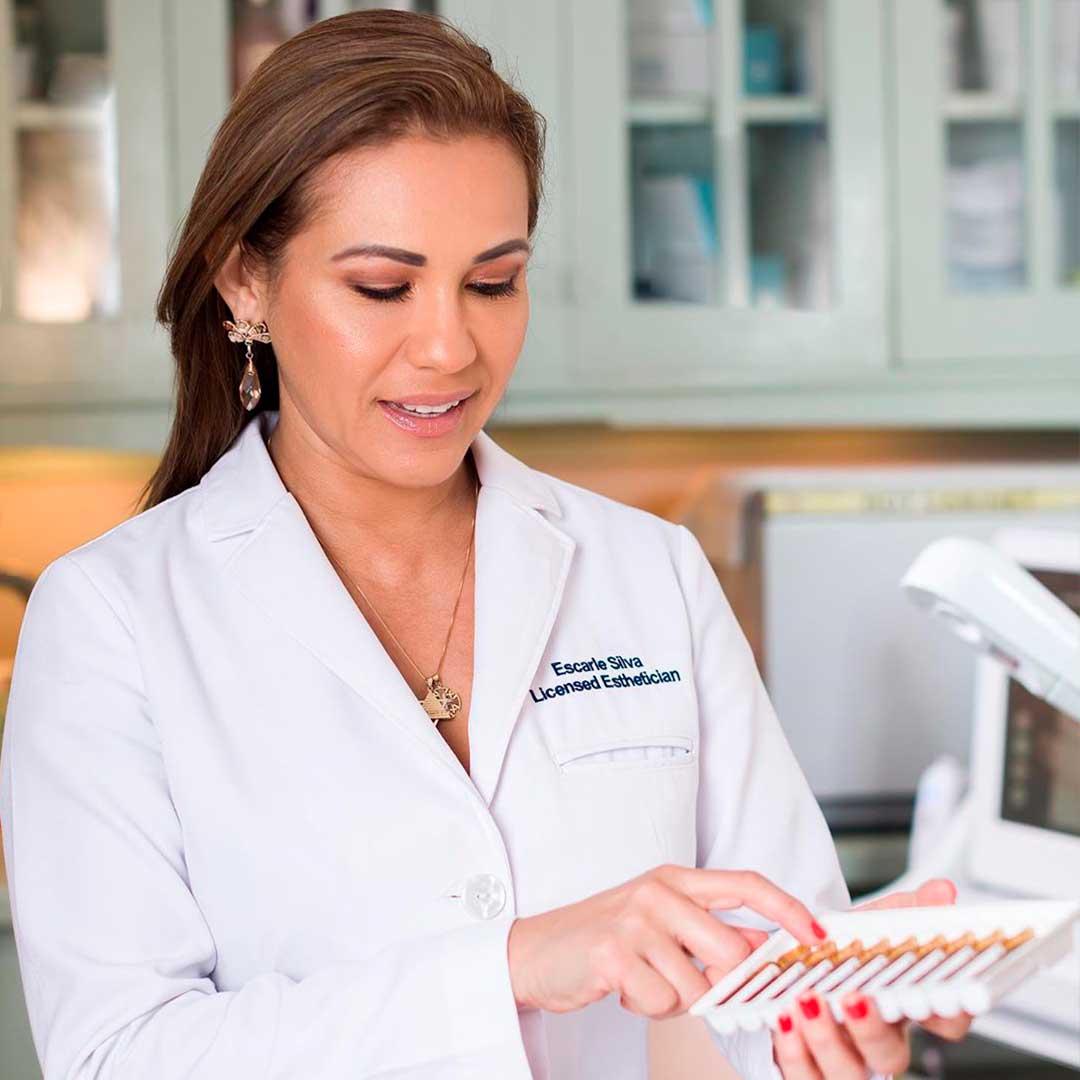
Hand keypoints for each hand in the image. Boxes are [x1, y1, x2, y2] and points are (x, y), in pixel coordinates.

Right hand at [507, 863, 828, 1016]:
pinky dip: (648, 1007)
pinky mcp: (615, 953)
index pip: (746, 885)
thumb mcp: (661, 923)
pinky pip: (663, 1001)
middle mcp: (659, 892)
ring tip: (644, 981)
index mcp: (675, 879)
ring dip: (676, 999)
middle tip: (690, 985)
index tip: (817, 934)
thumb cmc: (604, 938)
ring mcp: (637, 920)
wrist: (536, 951)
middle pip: (731, 950)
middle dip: (719, 983)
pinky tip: (624, 989)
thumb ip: (711, 929)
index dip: (787, 909)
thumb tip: (765, 941)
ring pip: (698, 985)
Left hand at [771, 878, 973, 1077]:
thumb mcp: (867, 928)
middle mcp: (874, 1043)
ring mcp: (842, 1063)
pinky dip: (792, 1051)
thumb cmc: (838, 959)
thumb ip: (902, 910)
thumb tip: (942, 890)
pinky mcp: (806, 1071)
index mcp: (899, 1009)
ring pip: (846, 1074)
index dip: (950, 1012)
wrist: (788, 974)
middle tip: (855, 997)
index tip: (937, 989)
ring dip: (826, 1041)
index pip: (946, 1022)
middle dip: (873, 1030)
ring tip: (806, 1002)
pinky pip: (803, 1076)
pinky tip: (782, 1019)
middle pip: (891, 1056)